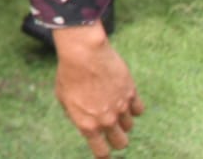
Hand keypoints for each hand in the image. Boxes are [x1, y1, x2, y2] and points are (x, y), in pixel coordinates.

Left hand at [53, 23, 142, 157]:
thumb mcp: (64, 98)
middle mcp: (106, 120)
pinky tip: (124, 99)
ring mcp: (121, 108)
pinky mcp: (131, 94)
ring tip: (112, 106)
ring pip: (129, 126)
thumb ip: (76, 115)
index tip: (103, 150)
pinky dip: (133, 107)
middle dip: (116, 139)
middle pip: (121, 143)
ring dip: (123, 120)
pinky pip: (138, 110)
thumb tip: (86, 123)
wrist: (83, 53)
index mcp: (87, 125)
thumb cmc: (69, 73)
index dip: (103, 154)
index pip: (102, 152)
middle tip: (111, 129)